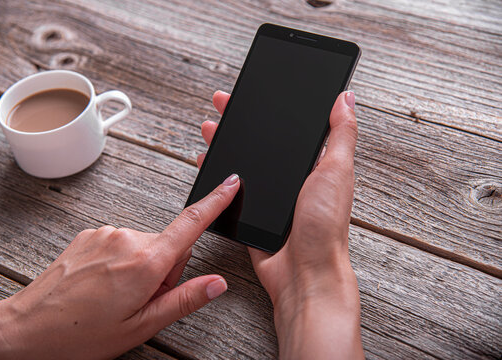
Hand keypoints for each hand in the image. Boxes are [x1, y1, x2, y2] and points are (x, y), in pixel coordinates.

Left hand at [0, 175, 239, 359]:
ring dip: (141, 267)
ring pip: (144, 245)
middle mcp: (127, 238)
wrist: (27, 328)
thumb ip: (185, 299)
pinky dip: (121, 261)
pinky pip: (121, 243)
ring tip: (116, 295)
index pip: (191, 224)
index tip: (230, 184)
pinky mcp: (91, 234)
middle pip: (168, 245)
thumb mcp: (142, 325)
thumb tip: (217, 283)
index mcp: (145, 262)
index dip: (215, 201)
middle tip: (140, 299)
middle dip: (164, 270)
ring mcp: (106, 233)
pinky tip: (102, 284)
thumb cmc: (80, 334)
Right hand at [199, 90, 363, 358]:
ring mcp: (270, 196)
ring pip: (244, 161)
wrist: (303, 273)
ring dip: (226, 143)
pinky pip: (231, 188)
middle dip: (241, 120)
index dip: (272, 107)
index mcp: (314, 165)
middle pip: (261, 141)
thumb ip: (341, 134)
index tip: (255, 90)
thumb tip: (346, 97)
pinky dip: (219, 174)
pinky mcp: (252, 213)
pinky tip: (209, 162)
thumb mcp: (337, 172)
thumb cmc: (324, 227)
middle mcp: (292, 179)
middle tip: (224, 103)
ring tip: (211, 127)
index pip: (290, 127)